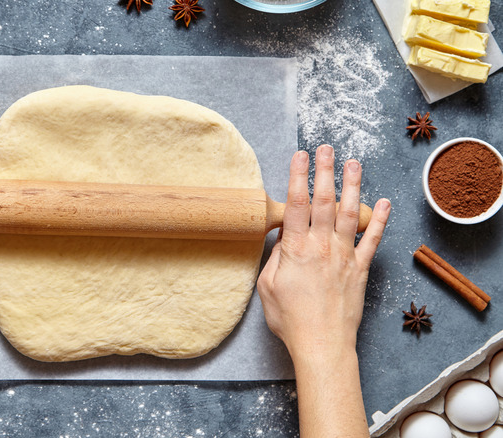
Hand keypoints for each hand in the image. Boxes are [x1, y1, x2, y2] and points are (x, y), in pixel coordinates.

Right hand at [257, 145, 389, 357]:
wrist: (322, 343)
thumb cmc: (291, 319)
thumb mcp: (268, 286)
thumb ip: (276, 258)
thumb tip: (284, 238)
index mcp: (296, 250)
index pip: (295, 204)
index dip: (297, 176)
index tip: (299, 155)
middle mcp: (322, 247)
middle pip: (323, 201)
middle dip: (324, 171)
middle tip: (326, 148)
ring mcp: (344, 256)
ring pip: (348, 213)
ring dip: (352, 185)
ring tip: (353, 163)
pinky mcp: (360, 269)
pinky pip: (372, 240)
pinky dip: (379, 220)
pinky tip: (383, 202)